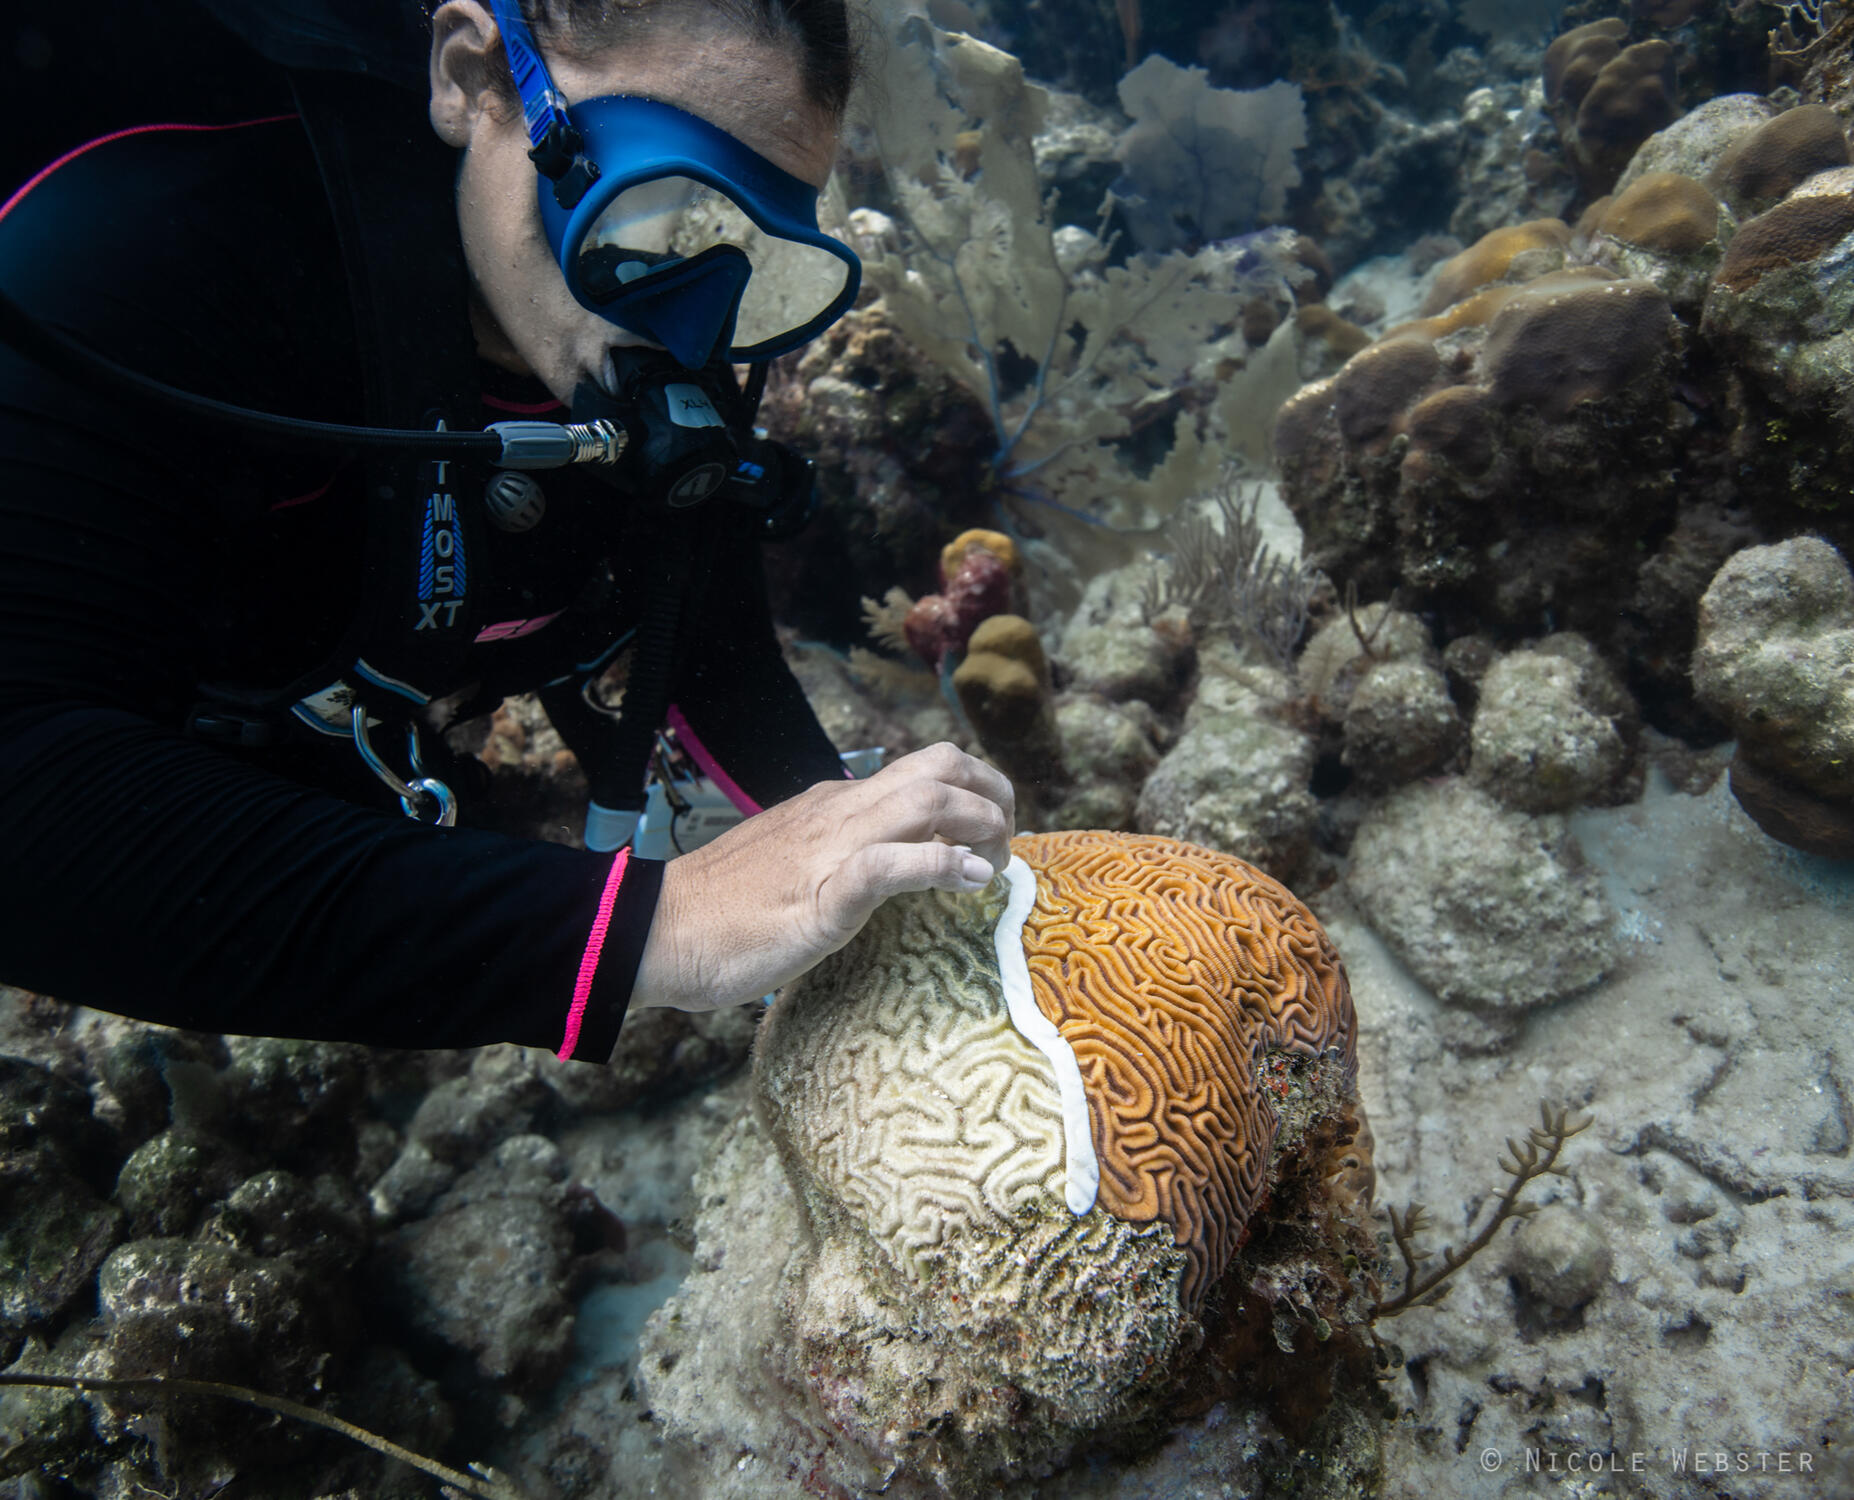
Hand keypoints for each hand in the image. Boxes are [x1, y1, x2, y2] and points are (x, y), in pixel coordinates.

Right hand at [629, 742, 1013, 1011]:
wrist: (656, 932)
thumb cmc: (720, 914)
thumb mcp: (794, 870)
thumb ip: (839, 859)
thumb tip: (888, 871)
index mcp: (832, 806)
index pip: (922, 770)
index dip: (974, 791)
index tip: (991, 836)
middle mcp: (838, 812)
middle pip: (940, 765)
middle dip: (993, 793)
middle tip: (1006, 845)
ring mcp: (830, 849)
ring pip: (927, 798)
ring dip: (980, 824)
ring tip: (995, 866)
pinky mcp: (821, 895)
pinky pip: (891, 864)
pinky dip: (940, 866)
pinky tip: (968, 884)